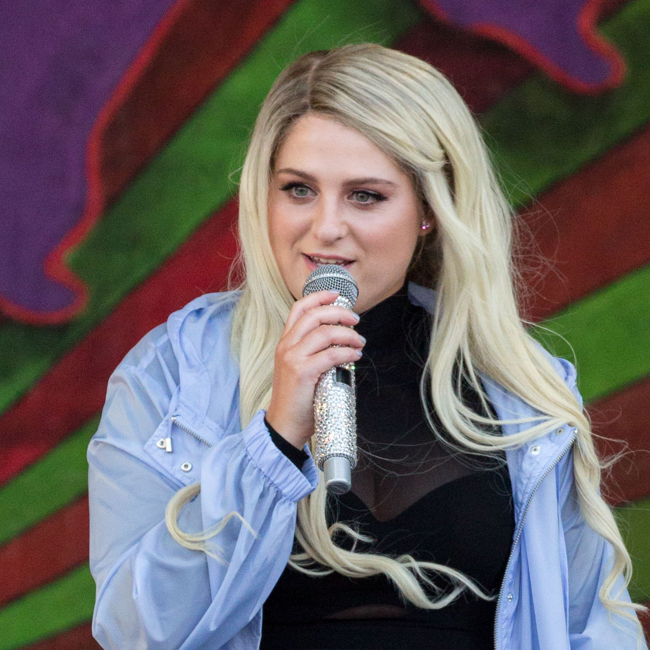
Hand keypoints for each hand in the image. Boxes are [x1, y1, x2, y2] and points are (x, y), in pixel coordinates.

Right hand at [265, 290, 364, 449]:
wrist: (284, 425)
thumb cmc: (297, 399)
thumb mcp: (300, 367)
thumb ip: (313, 351)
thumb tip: (342, 340)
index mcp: (285, 342)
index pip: (299, 308)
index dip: (319, 296)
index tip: (337, 295)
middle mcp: (286, 346)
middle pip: (315, 315)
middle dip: (340, 313)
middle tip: (356, 321)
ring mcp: (293, 358)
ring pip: (325, 333)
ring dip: (348, 334)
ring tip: (359, 342)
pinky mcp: (302, 372)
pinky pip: (331, 355)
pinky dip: (348, 352)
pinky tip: (355, 356)